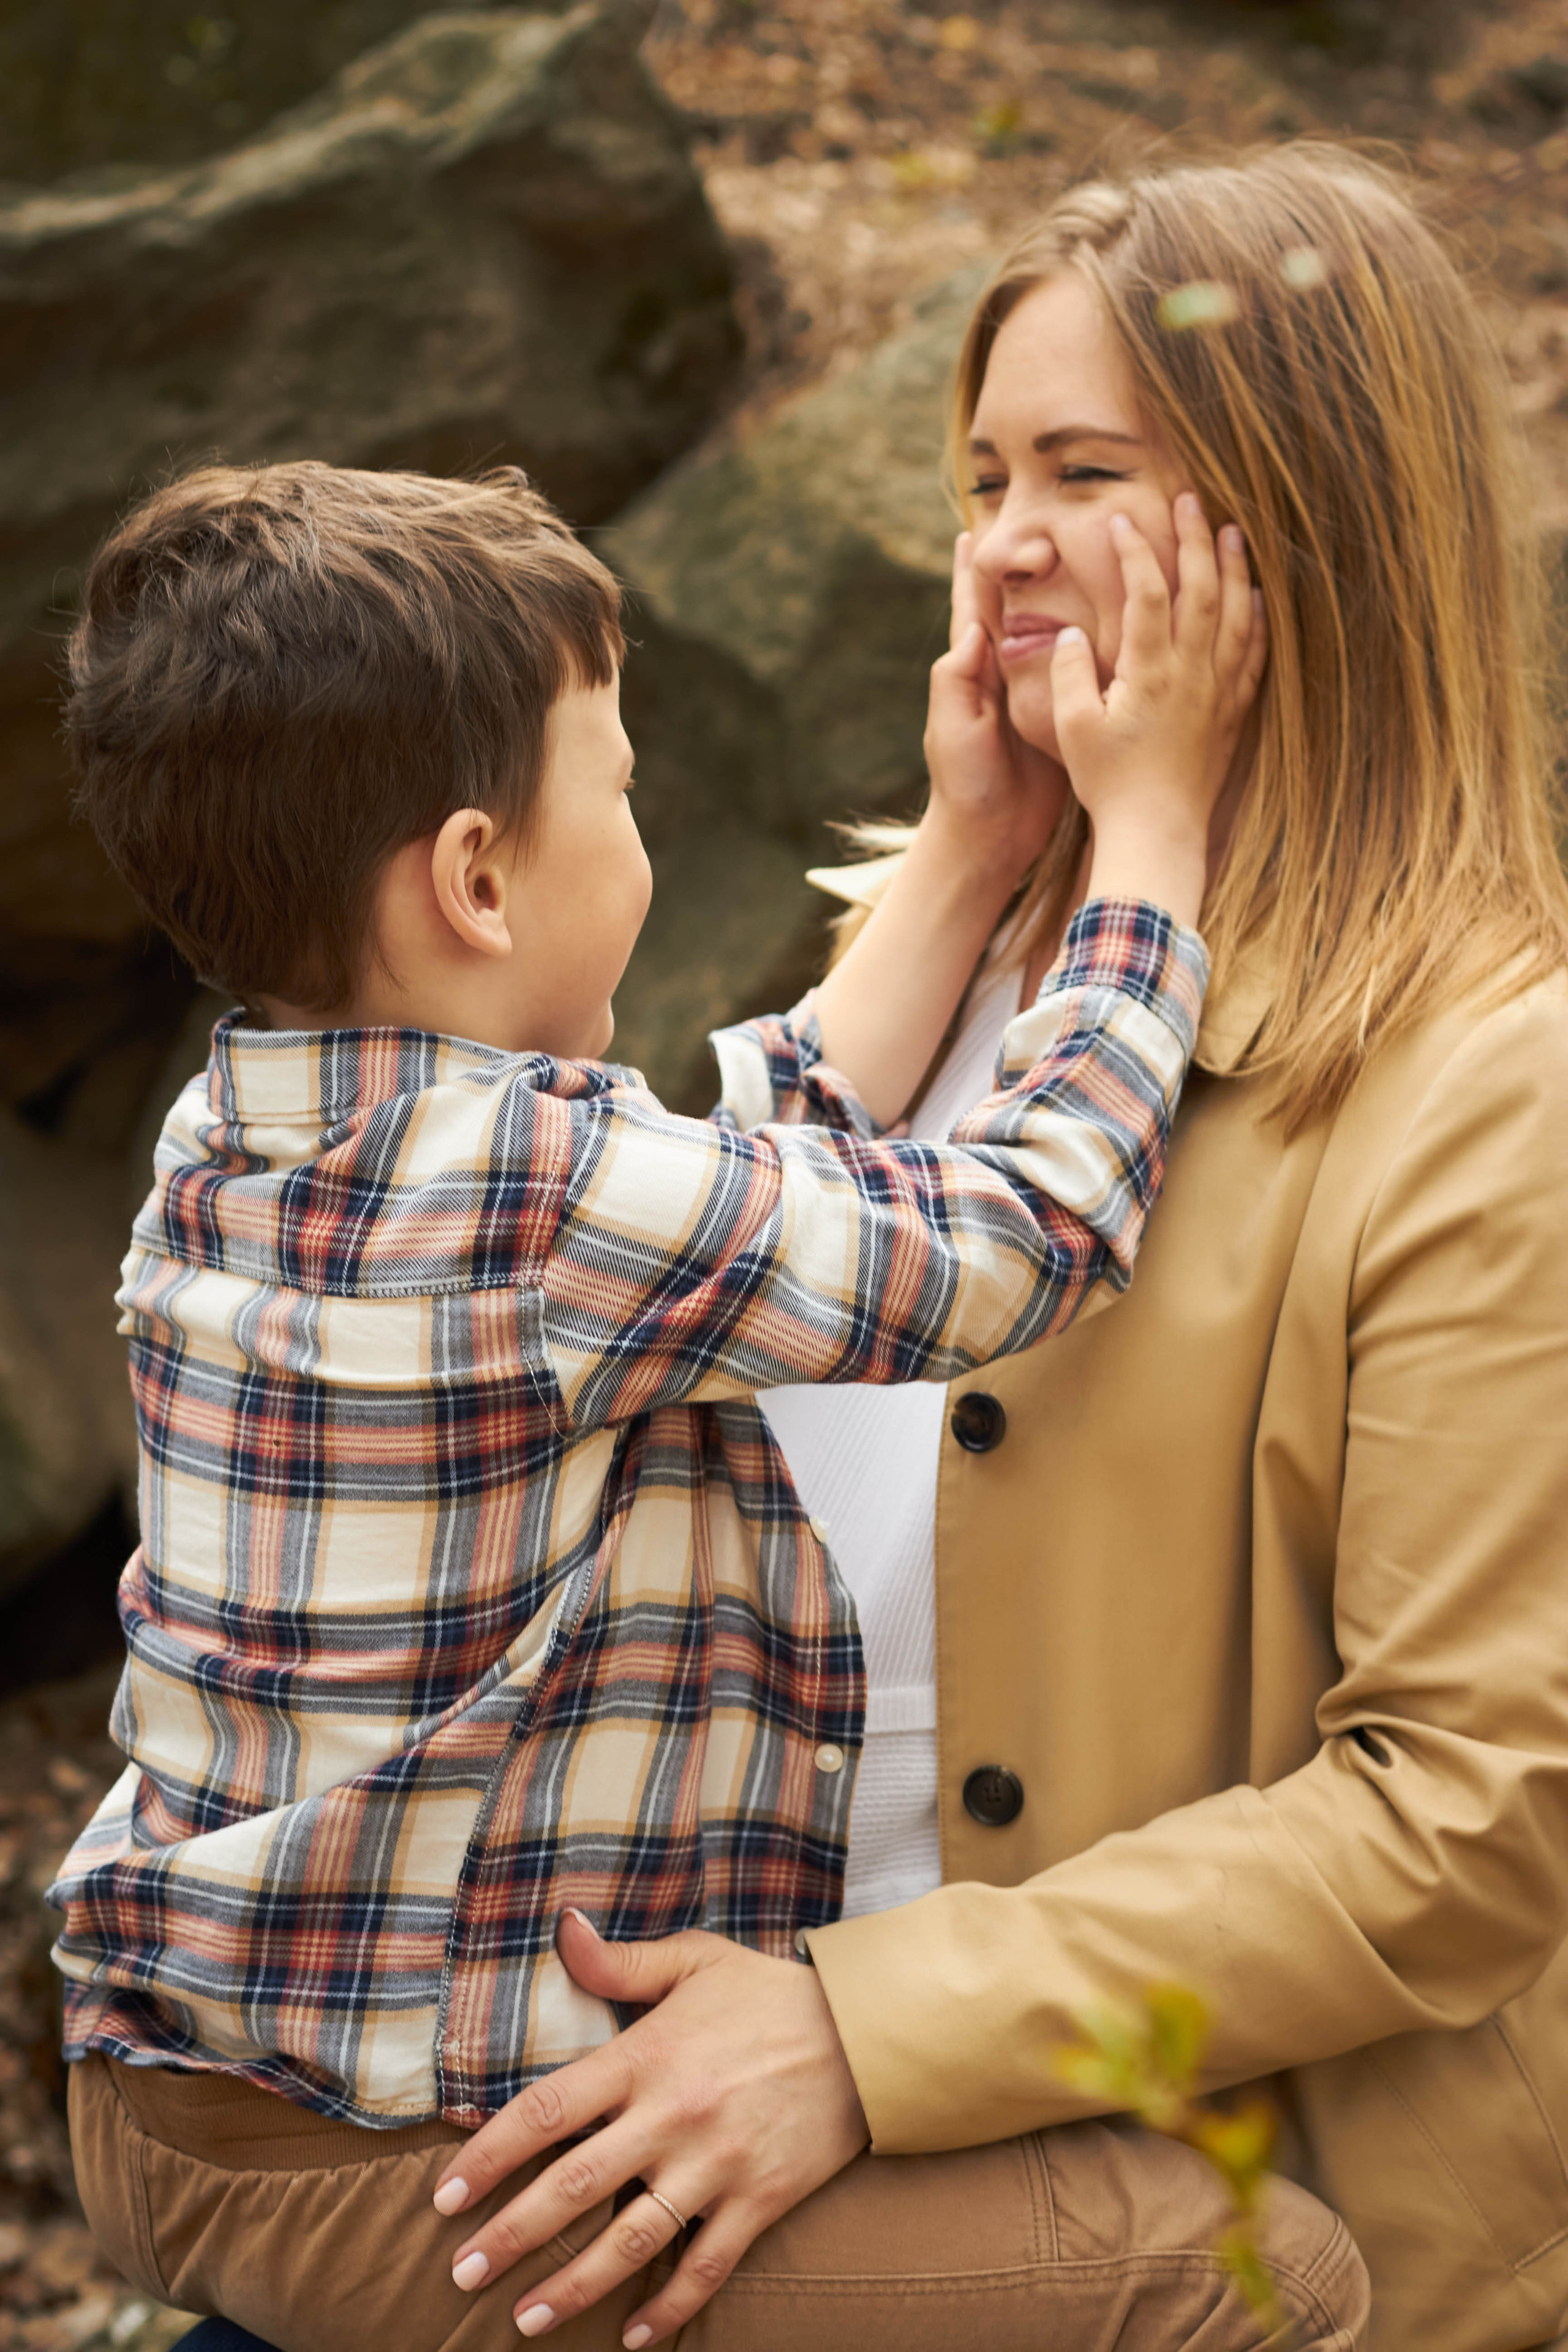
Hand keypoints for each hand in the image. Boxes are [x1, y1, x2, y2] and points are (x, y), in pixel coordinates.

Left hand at [433, 1913, 869, 2345]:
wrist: (864, 2031)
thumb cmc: (767, 1993)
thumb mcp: (694, 1961)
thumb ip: (621, 1961)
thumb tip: (563, 1928)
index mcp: (646, 2057)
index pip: (546, 2111)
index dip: (488, 2156)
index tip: (446, 2195)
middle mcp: (672, 2116)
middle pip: (572, 2187)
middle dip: (509, 2237)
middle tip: (460, 2274)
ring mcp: (716, 2164)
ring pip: (631, 2241)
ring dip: (572, 2286)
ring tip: (525, 2319)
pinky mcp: (759, 2199)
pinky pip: (705, 2266)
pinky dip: (667, 2308)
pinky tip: (633, 2336)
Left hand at [923, 531, 1069, 887]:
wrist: (991, 837)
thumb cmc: (965, 782)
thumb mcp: (953, 728)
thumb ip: (957, 679)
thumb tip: (972, 627)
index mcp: (975, 672)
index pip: (972, 608)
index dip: (974, 570)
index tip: (978, 529)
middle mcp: (1005, 678)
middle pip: (1016, 611)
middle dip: (1026, 572)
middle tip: (1044, 527)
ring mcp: (1036, 698)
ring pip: (1055, 638)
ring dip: (1071, 602)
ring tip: (1093, 561)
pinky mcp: (1063, 720)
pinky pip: (1082, 676)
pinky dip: (1095, 648)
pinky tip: (1120, 624)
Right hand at [1052, 494, 1267, 926]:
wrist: (1157, 832)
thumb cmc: (1108, 783)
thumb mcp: (1072, 727)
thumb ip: (1070, 674)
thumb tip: (1071, 633)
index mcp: (1148, 672)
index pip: (1146, 592)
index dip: (1136, 550)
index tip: (1122, 522)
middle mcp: (1191, 673)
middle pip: (1202, 589)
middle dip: (1196, 539)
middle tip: (1191, 501)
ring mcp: (1218, 691)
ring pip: (1237, 614)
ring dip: (1235, 568)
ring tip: (1232, 532)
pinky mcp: (1233, 712)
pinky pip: (1255, 655)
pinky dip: (1260, 619)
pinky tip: (1259, 597)